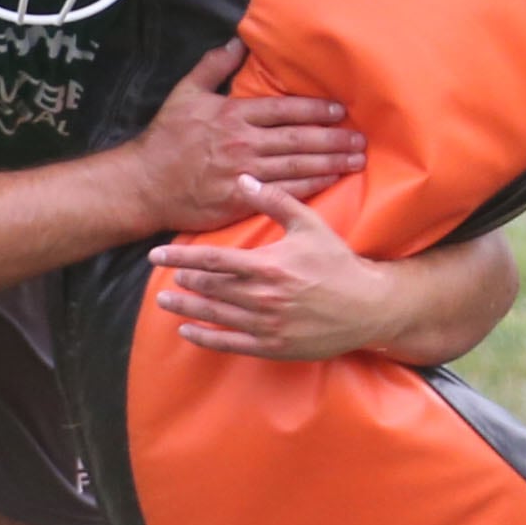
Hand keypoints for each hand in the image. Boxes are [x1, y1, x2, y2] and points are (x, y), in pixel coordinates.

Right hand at [127, 40, 364, 233]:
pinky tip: (331, 182)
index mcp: (234, 115)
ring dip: (331, 163)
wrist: (146, 184)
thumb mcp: (185, 93)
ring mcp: (245, 173)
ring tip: (356, 160)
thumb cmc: (166, 138)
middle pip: (299, 139)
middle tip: (361, 139)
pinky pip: (285, 192)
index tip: (340, 111)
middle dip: (334, 139)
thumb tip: (236, 42)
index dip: (316, 110)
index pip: (285, 110)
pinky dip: (311, 187)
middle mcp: (243, 143)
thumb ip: (213, 66)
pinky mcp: (242, 199)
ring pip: (298, 166)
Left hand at [151, 176, 393, 359]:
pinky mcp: (273, 346)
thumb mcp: (310, 225)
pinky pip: (230, 343)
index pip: (213, 259)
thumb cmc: (338, 263)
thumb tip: (244, 178)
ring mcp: (266, 324)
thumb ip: (276, 201)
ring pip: (215, 315)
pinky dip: (205, 338)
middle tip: (163, 275)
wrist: (368, 306)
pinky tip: (187, 331)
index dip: (181, 256)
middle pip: (210, 286)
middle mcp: (263, 296)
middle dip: (184, 279)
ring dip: (187, 307)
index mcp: (268, 265)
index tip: (157, 253)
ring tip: (165, 301)